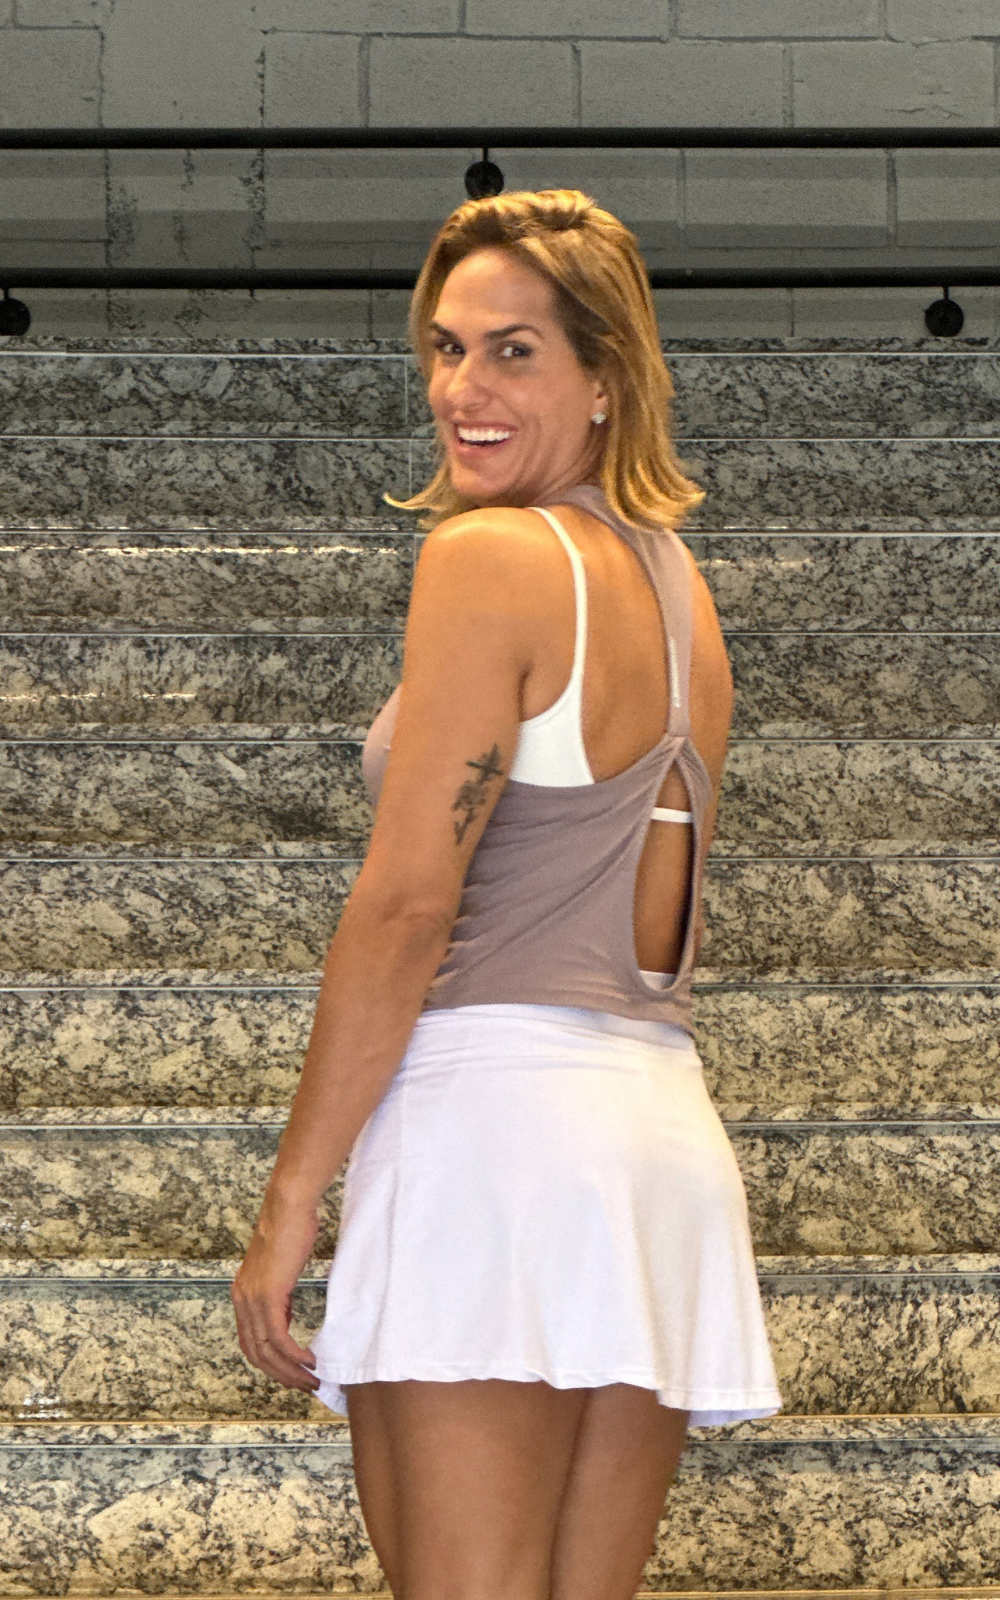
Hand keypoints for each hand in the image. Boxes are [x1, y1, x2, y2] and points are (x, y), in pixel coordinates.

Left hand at [231, 1195, 321, 1392]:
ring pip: (267, 1351)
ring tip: (312, 1379)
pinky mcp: (268, 1295)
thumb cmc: (290, 1229)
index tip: (291, 1374)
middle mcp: (242, 1299)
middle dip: (281, 1376)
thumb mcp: (280, 1269)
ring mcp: (253, 1298)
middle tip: (304, 1385)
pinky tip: (310, 1360)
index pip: (250, 1342)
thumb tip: (285, 1320)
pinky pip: (279, 1337)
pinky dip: (295, 1355)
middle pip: (256, 1354)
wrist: (288, 1207)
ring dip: (290, 1371)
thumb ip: (277, 1296)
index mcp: (242, 1293)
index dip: (270, 1364)